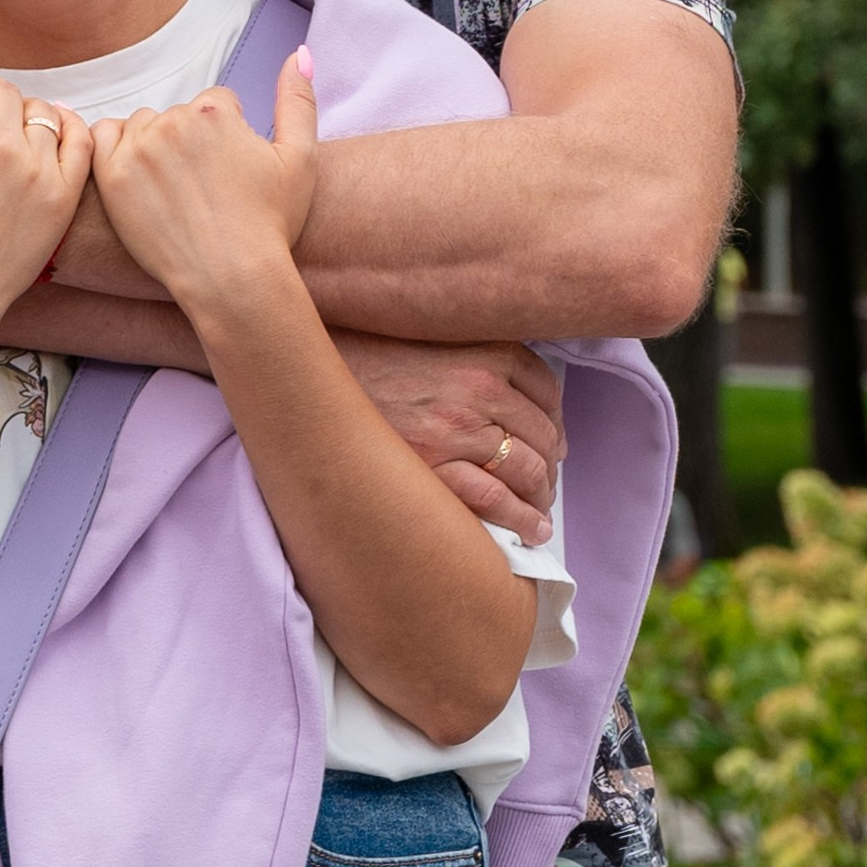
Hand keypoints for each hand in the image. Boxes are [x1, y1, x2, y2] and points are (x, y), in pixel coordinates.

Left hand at [89, 46, 317, 317]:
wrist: (232, 278)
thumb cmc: (271, 224)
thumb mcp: (301, 158)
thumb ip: (297, 99)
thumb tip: (298, 53)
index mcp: (215, 113)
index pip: (216, 104)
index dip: (227, 138)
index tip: (229, 172)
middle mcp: (173, 123)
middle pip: (177, 115)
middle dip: (189, 142)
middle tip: (202, 188)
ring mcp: (138, 150)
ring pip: (142, 126)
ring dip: (153, 146)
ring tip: (174, 189)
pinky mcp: (112, 178)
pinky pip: (101, 139)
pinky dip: (116, 150)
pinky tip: (138, 177)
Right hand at [332, 332, 562, 545]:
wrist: (312, 375)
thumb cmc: (367, 356)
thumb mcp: (430, 335)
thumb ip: (472, 352)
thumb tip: (508, 389)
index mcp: (484, 351)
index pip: (546, 391)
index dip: (553, 421)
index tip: (551, 441)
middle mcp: (479, 388)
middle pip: (542, 435)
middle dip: (550, 465)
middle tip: (546, 485)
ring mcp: (457, 430)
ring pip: (528, 471)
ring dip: (542, 497)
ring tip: (541, 515)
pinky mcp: (433, 465)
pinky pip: (496, 500)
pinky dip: (522, 520)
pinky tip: (532, 531)